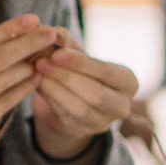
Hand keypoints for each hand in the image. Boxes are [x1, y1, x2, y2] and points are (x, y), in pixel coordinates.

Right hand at [0, 15, 54, 164]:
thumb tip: (1, 40)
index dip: (6, 30)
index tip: (31, 19)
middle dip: (25, 44)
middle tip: (50, 33)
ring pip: (0, 81)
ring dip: (27, 67)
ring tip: (45, 57)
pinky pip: (1, 105)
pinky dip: (20, 91)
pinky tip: (34, 81)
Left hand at [29, 30, 138, 161]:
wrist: (70, 96)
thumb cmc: (77, 67)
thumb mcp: (74, 52)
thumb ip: (65, 41)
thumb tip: (51, 33)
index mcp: (128, 82)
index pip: (106, 72)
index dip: (81, 63)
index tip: (57, 53)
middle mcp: (121, 106)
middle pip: (95, 94)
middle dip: (67, 77)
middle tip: (41, 62)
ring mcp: (102, 122)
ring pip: (80, 109)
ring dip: (55, 90)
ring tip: (37, 72)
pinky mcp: (81, 131)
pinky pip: (65, 117)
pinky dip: (50, 100)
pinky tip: (38, 85)